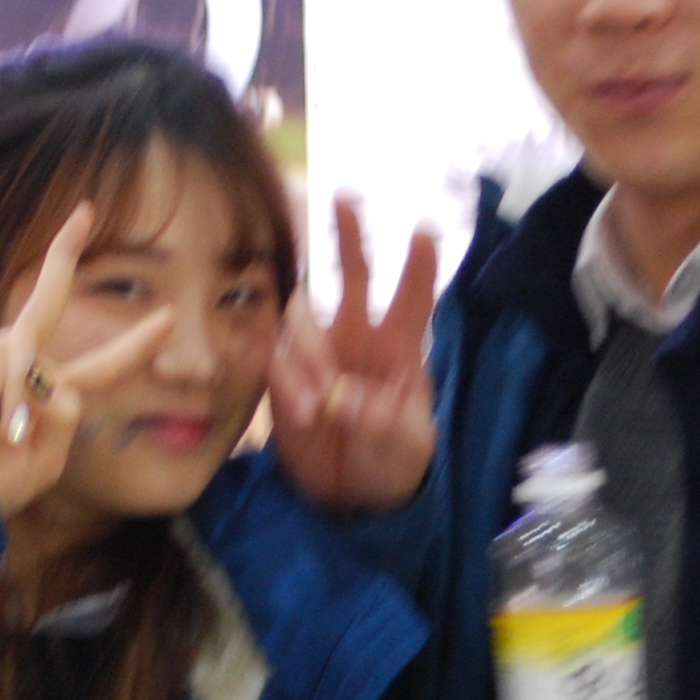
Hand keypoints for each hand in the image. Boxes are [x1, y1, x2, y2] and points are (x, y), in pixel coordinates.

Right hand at [0, 206, 177, 522]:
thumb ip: (63, 416)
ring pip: (24, 350)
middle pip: (49, 301)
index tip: (168, 318)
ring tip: (4, 431)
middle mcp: (19, 366)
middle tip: (85, 212)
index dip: (135, 345)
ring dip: (20, 396)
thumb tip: (52, 379)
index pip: (103, 366)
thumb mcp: (47, 458)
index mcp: (52, 393)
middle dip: (63, 252)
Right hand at [267, 194, 440, 516]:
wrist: (350, 501)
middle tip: (344, 197)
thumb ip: (382, 421)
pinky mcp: (284, 380)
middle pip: (355, 276)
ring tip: (320, 414)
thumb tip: (342, 396)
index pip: (414, 300)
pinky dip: (287, 385)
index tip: (424, 230)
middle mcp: (357, 341)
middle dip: (350, 236)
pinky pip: (274, 363)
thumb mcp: (405, 450)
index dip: (419, 266)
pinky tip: (303, 418)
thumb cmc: (393, 467)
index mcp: (399, 352)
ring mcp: (318, 357)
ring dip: (309, 360)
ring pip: (304, 321)